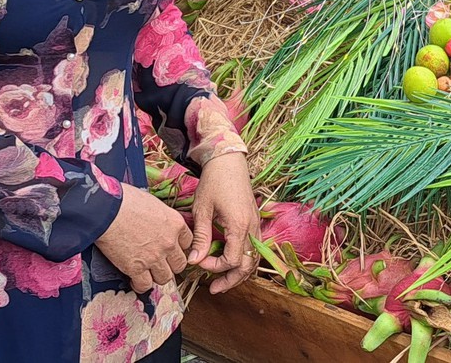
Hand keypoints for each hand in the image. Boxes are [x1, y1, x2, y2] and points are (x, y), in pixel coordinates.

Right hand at [96, 187, 192, 292]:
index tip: (169, 248)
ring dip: (156, 276)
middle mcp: (168, 242)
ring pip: (165, 278)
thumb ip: (160, 217)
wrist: (106, 209)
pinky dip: (140, 285)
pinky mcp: (136, 268)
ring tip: (147, 272)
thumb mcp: (152, 203)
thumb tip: (155, 221)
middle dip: (170, 264)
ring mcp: (154, 257)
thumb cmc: (125, 200)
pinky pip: (144, 285)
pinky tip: (134, 280)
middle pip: (179, 264)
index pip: (188, 242)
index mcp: (175, 223)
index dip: (178, 247)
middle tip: (159, 262)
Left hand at [188, 153, 259, 292]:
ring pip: (253, 259)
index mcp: (239, 226)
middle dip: (231, 280)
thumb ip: (201, 237)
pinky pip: (254, 249)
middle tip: (214, 288)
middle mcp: (252, 228)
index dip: (215, 267)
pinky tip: (229, 262)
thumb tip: (194, 261)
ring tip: (222, 281)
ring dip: (239, 273)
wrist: (229, 162)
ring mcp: (256, 225)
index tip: (198, 261)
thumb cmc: (214, 182)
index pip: (232, 260)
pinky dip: (243, 260)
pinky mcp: (255, 222)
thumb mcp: (202, 210)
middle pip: (247, 265)